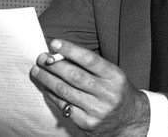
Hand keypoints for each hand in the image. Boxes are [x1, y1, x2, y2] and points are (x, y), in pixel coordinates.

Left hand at [30, 39, 149, 135]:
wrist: (130, 119)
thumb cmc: (115, 91)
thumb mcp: (111, 74)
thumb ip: (89, 65)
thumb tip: (59, 54)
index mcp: (115, 77)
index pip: (89, 59)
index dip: (70, 50)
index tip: (54, 43)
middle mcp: (107, 94)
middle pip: (74, 75)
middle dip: (53, 65)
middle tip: (41, 57)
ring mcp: (97, 110)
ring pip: (66, 91)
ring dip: (48, 79)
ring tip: (38, 70)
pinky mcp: (88, 123)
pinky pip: (64, 106)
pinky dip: (52, 95)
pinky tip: (46, 88)